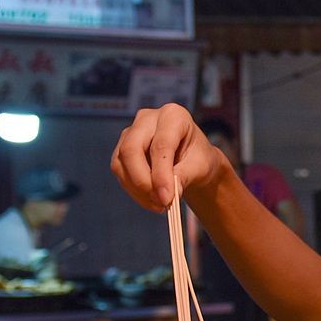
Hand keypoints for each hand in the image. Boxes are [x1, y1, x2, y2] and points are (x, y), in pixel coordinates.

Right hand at [110, 103, 229, 211]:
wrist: (192, 160)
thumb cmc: (198, 159)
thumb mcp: (200, 167)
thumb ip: (184, 177)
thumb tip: (167, 196)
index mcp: (173, 115)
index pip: (161, 144)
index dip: (161, 174)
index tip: (167, 199)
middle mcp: (147, 118)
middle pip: (132, 149)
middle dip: (143, 181)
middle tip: (159, 203)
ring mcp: (131, 132)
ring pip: (122, 162)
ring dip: (137, 189)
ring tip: (159, 206)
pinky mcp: (121, 148)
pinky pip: (120, 170)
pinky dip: (133, 190)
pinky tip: (150, 200)